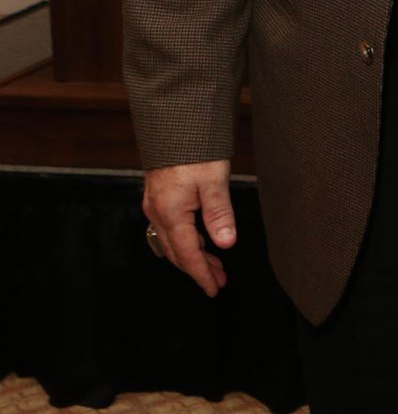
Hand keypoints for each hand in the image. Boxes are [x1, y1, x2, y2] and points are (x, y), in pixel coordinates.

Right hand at [142, 160, 236, 296]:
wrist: (174, 125)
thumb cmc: (195, 151)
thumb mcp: (214, 181)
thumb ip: (219, 214)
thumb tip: (226, 243)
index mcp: (171, 213)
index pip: (187, 254)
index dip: (201, 273)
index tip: (214, 288)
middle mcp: (157, 213)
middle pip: (178, 252)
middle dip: (198, 269)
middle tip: (219, 281)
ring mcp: (154, 205)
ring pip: (173, 241)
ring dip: (193, 256)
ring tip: (215, 266)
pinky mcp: (157, 197)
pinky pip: (169, 229)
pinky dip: (186, 241)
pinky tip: (199, 242)